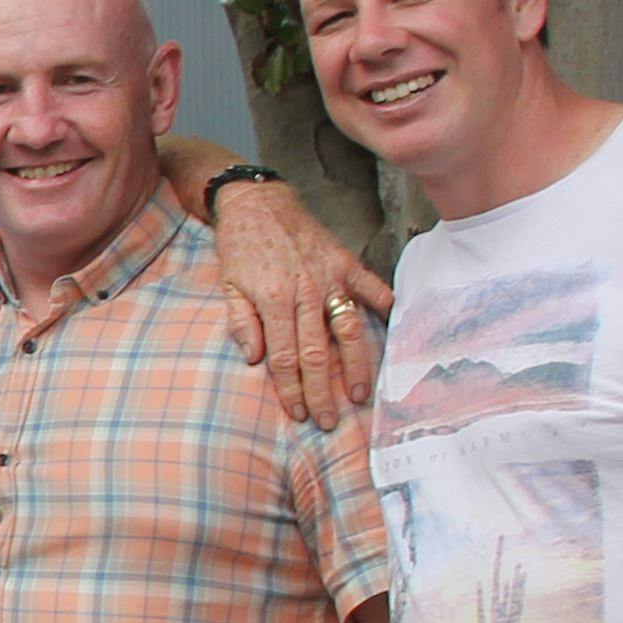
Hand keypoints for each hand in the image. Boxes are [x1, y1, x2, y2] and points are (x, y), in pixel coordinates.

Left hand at [203, 175, 391, 426]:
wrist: (257, 202)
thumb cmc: (239, 247)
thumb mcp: (228, 284)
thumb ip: (242, 322)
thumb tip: (255, 359)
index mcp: (274, 299)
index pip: (285, 356)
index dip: (292, 388)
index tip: (299, 412)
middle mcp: (306, 290)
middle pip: (317, 351)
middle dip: (323, 390)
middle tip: (329, 420)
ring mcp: (330, 275)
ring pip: (348, 328)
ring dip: (355, 364)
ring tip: (360, 393)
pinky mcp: (346, 261)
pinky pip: (371, 285)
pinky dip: (383, 304)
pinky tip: (395, 325)